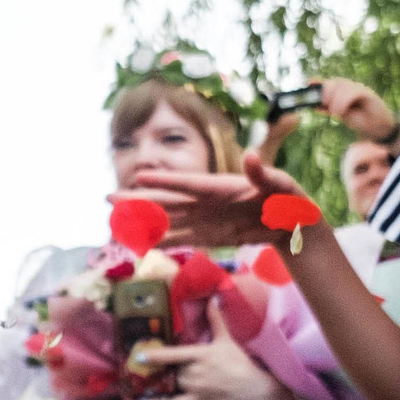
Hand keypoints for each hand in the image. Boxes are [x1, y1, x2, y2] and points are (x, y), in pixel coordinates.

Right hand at [120, 155, 313, 249]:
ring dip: (142, 222)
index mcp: (220, 186)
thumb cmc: (288, 198)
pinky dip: (161, 241)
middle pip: (166, 201)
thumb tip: (252, 156)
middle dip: (137, 200)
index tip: (139, 176)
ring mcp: (205, 220)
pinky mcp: (210, 236)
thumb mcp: (281, 184)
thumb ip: (263, 173)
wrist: (291, 223)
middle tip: (108, 197)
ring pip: (167, 221)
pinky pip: (181, 239)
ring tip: (114, 222)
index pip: (186, 183)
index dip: (163, 180)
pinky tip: (141, 243)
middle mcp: (205, 202)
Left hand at [135, 332, 289, 399]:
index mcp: (201, 355)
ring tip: (141, 379)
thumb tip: (213, 299)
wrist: (254, 388)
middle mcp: (196, 372)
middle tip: (144, 366)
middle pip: (170, 369)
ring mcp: (196, 389)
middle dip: (160, 368)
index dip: (155, 355)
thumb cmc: (239, 362)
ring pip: (171, 384)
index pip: (174, 354)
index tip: (140, 354)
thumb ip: (215, 320)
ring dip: (159, 381)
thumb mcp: (226, 340)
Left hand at [317, 78, 399, 141]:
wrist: (378, 127)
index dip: (319, 83)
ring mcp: (360, 89)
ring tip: (335, 112)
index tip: (309, 84)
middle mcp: (351, 87)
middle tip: (325, 105)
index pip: (329, 82)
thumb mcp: (340, 114)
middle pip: (335, 82)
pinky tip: (341, 112)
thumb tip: (314, 106)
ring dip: (335, 99)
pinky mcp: (368, 94)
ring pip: (342, 86)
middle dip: (326, 92)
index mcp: (343, 90)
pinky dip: (344, 101)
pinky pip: (353, 92)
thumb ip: (328, 108)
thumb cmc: (360, 120)